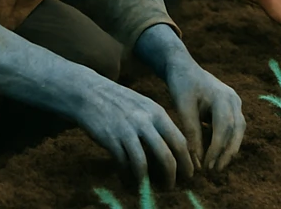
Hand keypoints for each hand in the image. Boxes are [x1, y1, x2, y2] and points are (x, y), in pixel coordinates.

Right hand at [72, 69, 191, 186]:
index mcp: (157, 112)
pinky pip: (123, 164)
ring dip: (148, 182)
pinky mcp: (111, 139)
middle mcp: (145, 121)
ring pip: (143, 164)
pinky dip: (127, 177)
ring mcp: (127, 130)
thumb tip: (173, 150)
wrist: (91, 92)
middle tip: (172, 186)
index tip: (189, 175)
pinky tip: (128, 181)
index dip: (186, 161)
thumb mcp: (144, 107)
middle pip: (166, 154)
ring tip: (149, 189)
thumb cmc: (121, 102)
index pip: (179, 140)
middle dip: (172, 175)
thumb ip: (158, 125)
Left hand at [163, 57, 245, 172]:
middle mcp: (233, 98)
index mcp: (222, 96)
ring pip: (238, 130)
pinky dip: (227, 140)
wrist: (183, 67)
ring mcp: (234, 101)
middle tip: (215, 171)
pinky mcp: (231, 106)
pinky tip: (216, 153)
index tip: (207, 166)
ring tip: (216, 166)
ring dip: (229, 148)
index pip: (224, 127)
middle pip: (237, 130)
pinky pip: (234, 126)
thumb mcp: (183, 108)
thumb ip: (192, 132)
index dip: (217, 148)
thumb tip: (198, 161)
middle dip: (227, 152)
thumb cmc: (182, 85)